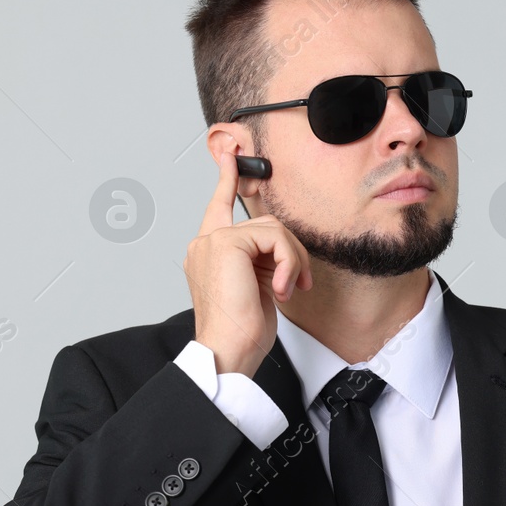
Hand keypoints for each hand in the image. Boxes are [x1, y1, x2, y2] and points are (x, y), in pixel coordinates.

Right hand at [182, 149, 311, 377]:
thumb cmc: (240, 331)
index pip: (218, 206)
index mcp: (208, 253)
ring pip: (272, 228)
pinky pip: (274, 237)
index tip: (233, 154)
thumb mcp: (256, 289)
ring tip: (287, 289)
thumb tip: (283, 250)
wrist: (227, 351)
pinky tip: (280, 288)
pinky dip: (287, 262)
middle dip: (291, 250)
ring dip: (292, 260)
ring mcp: (212, 241)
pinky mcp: (226, 242)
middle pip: (263, 221)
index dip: (227, 178)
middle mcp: (205, 243)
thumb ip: (261, 260)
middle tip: (300, 281)